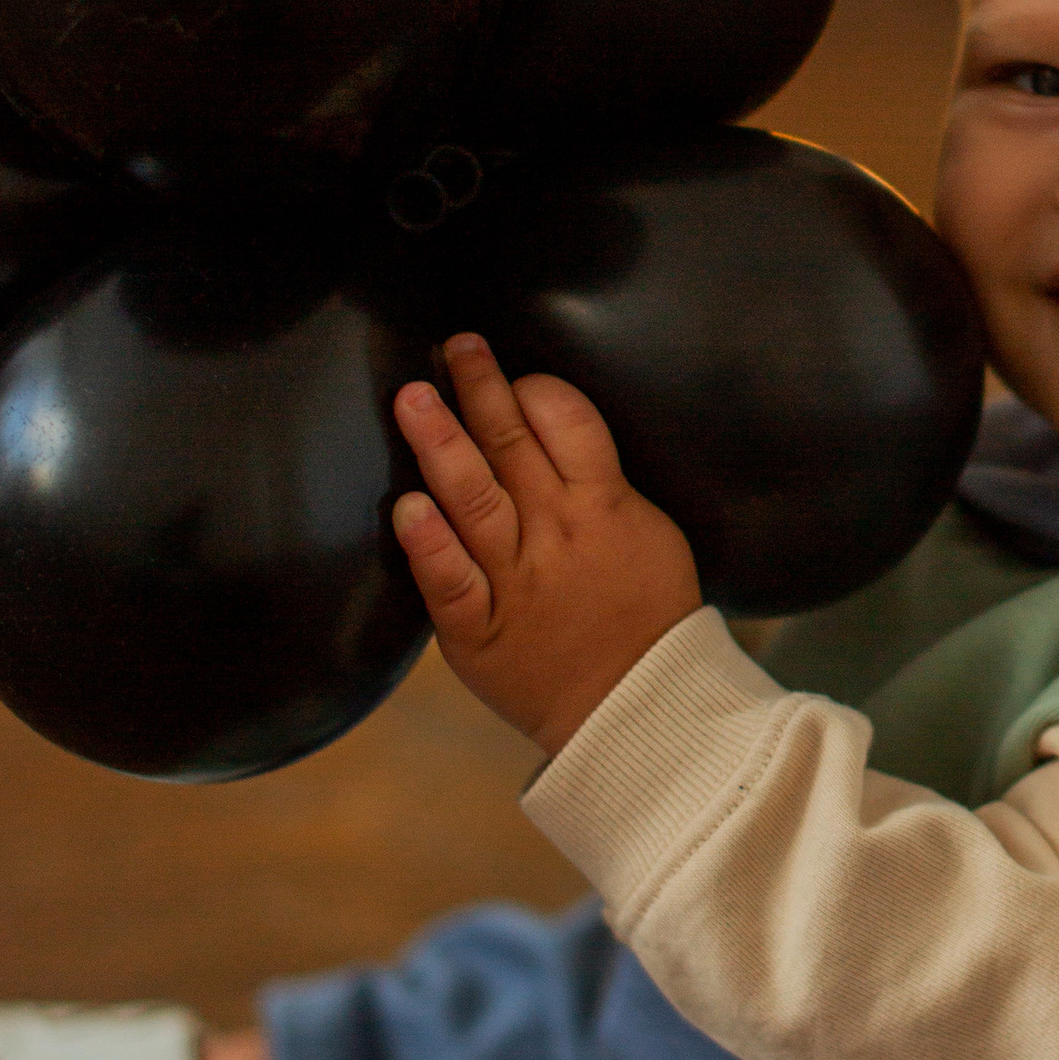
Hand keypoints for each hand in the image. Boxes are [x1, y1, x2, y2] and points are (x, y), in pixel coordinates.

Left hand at [392, 335, 701, 756]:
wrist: (639, 709)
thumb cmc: (647, 618)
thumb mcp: (651, 534)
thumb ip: (602, 483)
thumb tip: (554, 430)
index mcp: (603, 506)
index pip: (567, 421)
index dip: (533, 388)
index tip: (510, 374)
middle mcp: (555, 533)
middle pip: (511, 445)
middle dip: (478, 389)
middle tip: (452, 349)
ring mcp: (514, 581)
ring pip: (473, 499)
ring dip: (440, 443)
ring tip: (412, 400)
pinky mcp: (478, 630)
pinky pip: (449, 582)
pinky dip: (429, 545)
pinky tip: (407, 508)